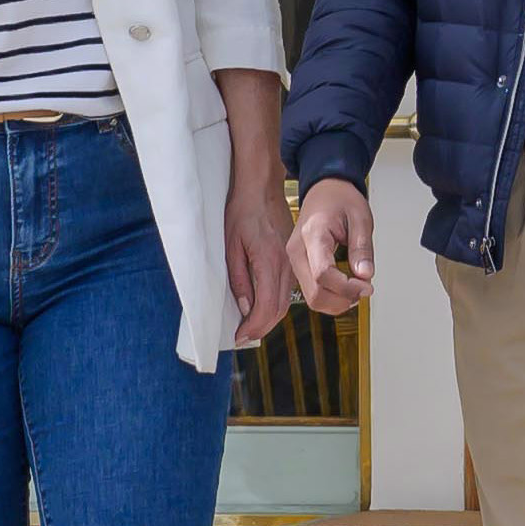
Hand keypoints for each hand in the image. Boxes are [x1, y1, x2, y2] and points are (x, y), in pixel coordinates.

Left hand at [225, 171, 292, 348]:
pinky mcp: (293, 261)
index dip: (253, 327)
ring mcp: (293, 263)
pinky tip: (261, 307)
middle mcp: (286, 265)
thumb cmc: (243, 212)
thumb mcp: (231, 247)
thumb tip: (244, 307)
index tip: (240, 336)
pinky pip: (287, 290)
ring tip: (249, 327)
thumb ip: (239, 279)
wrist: (262, 189)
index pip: (267, 307)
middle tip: (242, 336)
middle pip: (279, 310)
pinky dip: (275, 305)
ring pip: (285, 303)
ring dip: (268, 319)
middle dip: (260, 328)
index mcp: (269, 261)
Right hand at [287, 177, 374, 316]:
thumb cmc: (340, 198)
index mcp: (312, 235)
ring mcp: (294, 260)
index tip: (367, 286)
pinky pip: (311, 291)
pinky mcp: (298, 266)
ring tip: (356, 288)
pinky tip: (345, 287)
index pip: (323, 274)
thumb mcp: (361, 217)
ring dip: (337, 301)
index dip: (347, 288)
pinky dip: (330, 296)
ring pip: (312, 298)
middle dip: (343, 300)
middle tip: (364, 289)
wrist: (324, 189)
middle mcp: (297, 251)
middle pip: (315, 294)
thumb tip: (365, 275)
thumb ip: (362, 248)